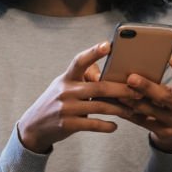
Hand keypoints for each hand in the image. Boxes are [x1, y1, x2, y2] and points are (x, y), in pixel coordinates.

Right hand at [18, 42, 140, 153]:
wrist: (33, 127)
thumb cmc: (56, 102)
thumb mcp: (63, 85)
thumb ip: (82, 78)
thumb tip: (108, 71)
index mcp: (66, 78)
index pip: (79, 61)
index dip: (94, 52)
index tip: (108, 45)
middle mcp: (66, 91)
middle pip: (99, 88)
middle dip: (121, 89)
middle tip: (139, 91)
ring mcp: (66, 108)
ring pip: (100, 107)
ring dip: (119, 109)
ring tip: (132, 109)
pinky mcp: (68, 125)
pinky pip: (93, 125)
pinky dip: (106, 125)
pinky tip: (115, 125)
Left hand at [119, 54, 171, 152]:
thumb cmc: (165, 102)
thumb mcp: (168, 91)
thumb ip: (158, 81)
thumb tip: (135, 63)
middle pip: (165, 96)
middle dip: (147, 87)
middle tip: (131, 78)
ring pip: (151, 110)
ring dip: (133, 101)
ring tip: (119, 93)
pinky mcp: (164, 133)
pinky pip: (143, 122)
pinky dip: (129, 113)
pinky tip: (118, 106)